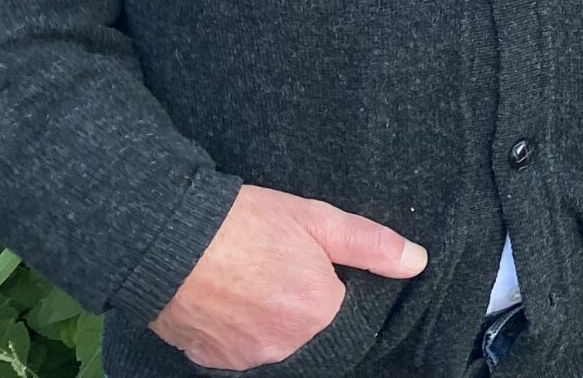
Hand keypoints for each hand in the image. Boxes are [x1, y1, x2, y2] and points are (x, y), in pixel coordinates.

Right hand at [150, 184, 426, 371]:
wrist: (166, 238)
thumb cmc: (246, 222)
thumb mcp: (317, 220)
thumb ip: (370, 246)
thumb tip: (417, 262)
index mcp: (318, 313)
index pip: (344, 307)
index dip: (330, 280)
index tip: (310, 257)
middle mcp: (285, 346)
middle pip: (309, 326)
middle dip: (300, 299)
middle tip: (275, 261)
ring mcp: (245, 358)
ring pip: (274, 339)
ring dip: (269, 315)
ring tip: (249, 274)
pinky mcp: (211, 361)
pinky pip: (239, 348)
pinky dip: (238, 328)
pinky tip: (227, 296)